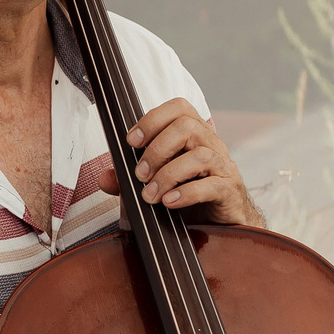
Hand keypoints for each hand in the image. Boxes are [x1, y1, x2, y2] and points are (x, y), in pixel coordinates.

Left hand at [125, 98, 261, 226]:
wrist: (221, 225)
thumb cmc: (188, 197)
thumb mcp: (154, 185)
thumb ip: (128, 180)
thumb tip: (104, 178)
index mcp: (194, 135)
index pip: (179, 108)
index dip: (153, 119)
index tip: (132, 141)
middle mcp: (211, 145)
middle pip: (187, 127)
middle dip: (157, 150)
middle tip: (140, 174)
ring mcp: (223, 167)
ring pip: (200, 155)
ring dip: (168, 175)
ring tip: (150, 194)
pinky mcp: (229, 191)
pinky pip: (212, 185)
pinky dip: (186, 193)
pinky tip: (169, 202)